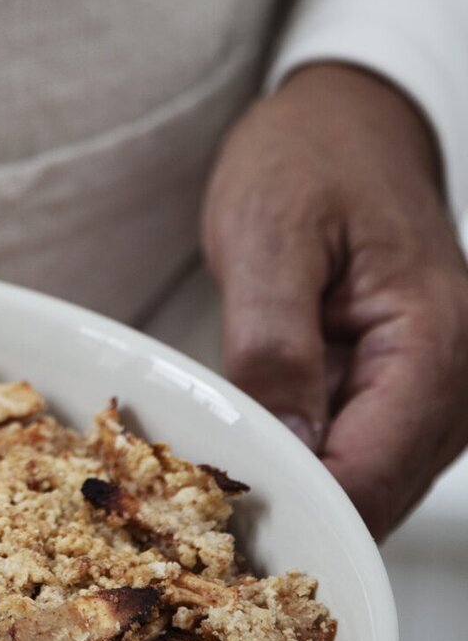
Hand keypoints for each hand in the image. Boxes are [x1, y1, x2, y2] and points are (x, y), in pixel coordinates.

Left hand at [202, 61, 467, 536]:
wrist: (344, 123)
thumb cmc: (309, 160)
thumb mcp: (270, 236)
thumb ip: (275, 343)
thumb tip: (289, 442)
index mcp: (434, 338)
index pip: (371, 474)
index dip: (296, 506)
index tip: (214, 517)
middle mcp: (456, 378)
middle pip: (375, 497)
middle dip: (293, 506)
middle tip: (198, 505)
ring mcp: (438, 393)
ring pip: (369, 490)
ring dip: (297, 490)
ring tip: (217, 473)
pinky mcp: (408, 395)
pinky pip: (360, 458)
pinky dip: (306, 462)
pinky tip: (253, 445)